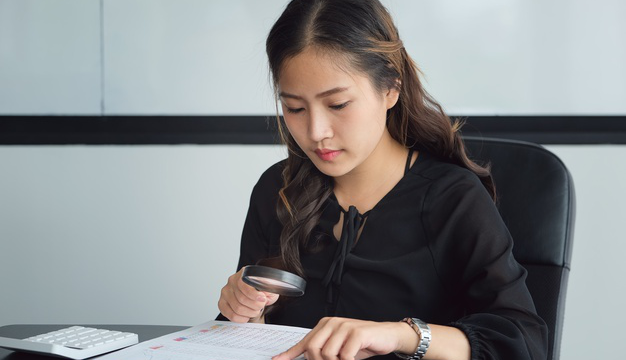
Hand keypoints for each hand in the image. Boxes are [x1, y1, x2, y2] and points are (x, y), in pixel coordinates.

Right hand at [218, 267, 279, 322]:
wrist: (256, 293)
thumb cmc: (262, 289)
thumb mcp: (269, 285)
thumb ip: (268, 287)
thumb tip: (264, 294)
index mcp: (243, 273)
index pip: (244, 285)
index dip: (254, 295)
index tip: (263, 300)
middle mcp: (232, 281)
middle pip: (241, 299)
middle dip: (255, 306)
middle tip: (261, 307)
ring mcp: (225, 292)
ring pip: (237, 308)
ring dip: (249, 313)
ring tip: (255, 311)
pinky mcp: (222, 303)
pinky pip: (230, 314)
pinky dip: (240, 318)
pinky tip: (247, 316)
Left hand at [273, 317, 416, 359]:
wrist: (387, 336)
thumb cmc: (362, 343)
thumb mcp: (339, 348)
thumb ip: (322, 352)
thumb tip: (303, 359)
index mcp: (325, 325)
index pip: (304, 342)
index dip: (290, 353)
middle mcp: (332, 323)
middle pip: (313, 349)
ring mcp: (344, 326)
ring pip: (328, 354)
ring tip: (346, 359)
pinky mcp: (357, 333)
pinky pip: (345, 355)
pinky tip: (353, 359)